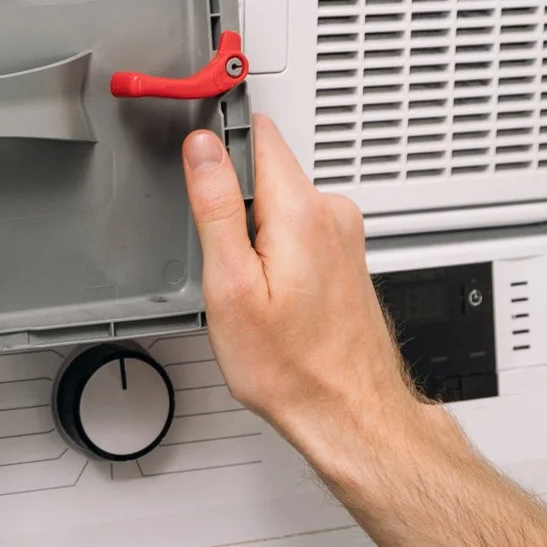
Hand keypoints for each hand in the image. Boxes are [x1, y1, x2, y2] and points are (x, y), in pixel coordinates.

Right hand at [181, 114, 449, 498]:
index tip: (197, 150)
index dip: (220, 135)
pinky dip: (276, 256)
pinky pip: (297, 233)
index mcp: (300, 211)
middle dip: (234, 205)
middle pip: (266, 172)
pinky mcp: (345, 257)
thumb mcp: (230, 286)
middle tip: (223, 263)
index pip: (259, 133)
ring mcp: (343, 236)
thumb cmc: (294, 366)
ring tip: (251, 292)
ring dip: (255, 237)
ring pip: (280, 206)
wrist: (350, 413)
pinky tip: (273, 301)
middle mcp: (331, 213)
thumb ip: (215, 207)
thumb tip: (202, 148)